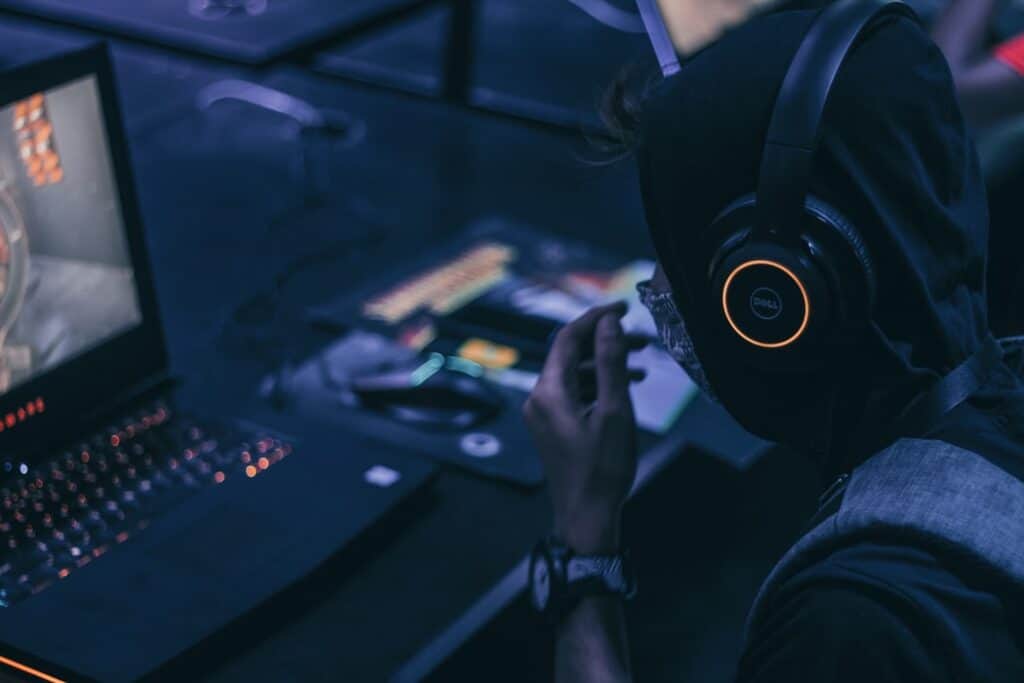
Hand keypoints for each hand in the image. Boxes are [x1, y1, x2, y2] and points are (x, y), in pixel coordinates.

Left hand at [524, 302, 638, 553]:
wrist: (587, 518)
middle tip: (641, 339)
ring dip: (604, 366)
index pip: (567, 337)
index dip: (595, 318)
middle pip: (570, 355)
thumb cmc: (602, 469)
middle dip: (605, 342)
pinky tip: (624, 390)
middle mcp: (538, 399)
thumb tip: (608, 323)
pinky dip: (597, 386)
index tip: (623, 308)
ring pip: (574, 375)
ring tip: (641, 365)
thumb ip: (610, 363)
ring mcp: (543, 415)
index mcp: (548, 392)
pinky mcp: (552, 428)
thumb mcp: (615, 412)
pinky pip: (573, 395)